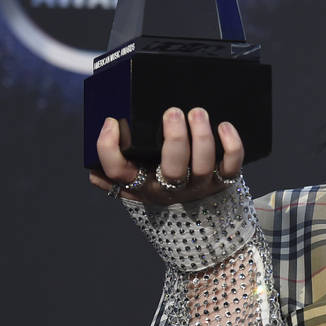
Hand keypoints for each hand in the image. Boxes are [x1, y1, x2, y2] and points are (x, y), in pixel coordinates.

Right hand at [89, 107, 244, 204]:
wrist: (197, 214)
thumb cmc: (160, 185)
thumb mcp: (135, 184)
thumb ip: (114, 174)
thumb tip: (92, 167)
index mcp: (142, 186)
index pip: (120, 173)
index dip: (109, 149)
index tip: (111, 122)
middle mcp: (171, 189)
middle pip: (172, 170)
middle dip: (174, 139)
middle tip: (172, 112)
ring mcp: (199, 186)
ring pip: (203, 166)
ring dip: (202, 137)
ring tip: (197, 112)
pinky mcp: (224, 181)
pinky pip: (232, 166)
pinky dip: (232, 145)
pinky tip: (224, 125)